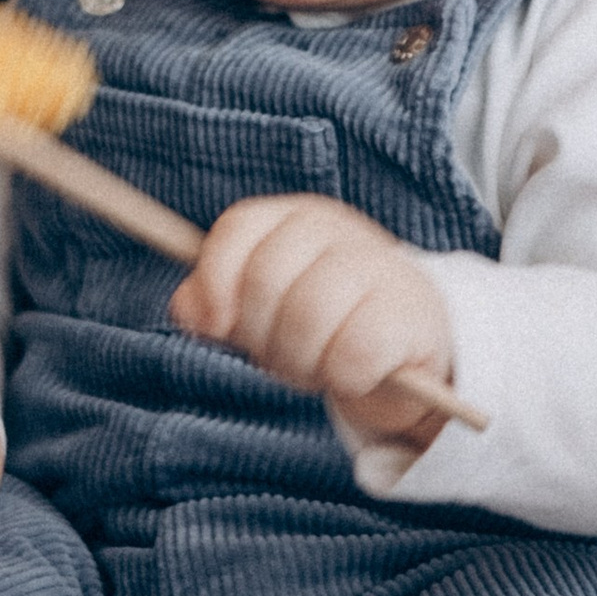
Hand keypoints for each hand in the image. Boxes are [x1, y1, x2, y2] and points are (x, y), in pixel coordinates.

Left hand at [170, 196, 456, 451]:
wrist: (409, 343)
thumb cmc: (321, 322)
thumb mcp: (262, 304)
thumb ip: (215, 296)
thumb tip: (188, 308)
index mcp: (298, 218)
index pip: (240, 227)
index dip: (215, 278)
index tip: (213, 326)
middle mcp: (339, 230)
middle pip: (266, 280)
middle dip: (261, 336)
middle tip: (279, 357)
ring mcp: (379, 267)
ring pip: (306, 320)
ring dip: (300, 362)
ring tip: (315, 366)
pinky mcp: (407, 315)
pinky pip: (353, 355)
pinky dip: (343, 377)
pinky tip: (355, 375)